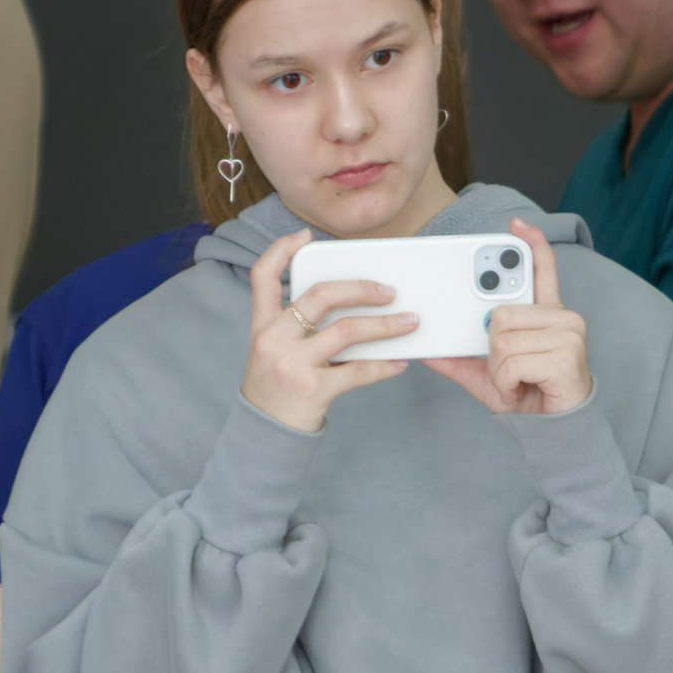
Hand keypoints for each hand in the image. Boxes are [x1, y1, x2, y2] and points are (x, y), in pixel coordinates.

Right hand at [241, 228, 413, 433]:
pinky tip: (399, 362)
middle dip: (360, 288)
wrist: (264, 435)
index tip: (304, 237)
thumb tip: (352, 302)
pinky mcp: (313, 389)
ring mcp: (292, 364)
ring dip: (384, 325)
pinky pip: (358, 371)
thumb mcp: (274, 349)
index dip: (280, 250)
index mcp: (263, 324)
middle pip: (320, 296)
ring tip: (409, 323)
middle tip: (389, 291)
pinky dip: (384, 365)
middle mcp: (274, 339)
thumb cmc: (277, 386)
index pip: (262, 276)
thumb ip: (298, 325)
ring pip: (346, 331)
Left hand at [424, 220, 590, 415]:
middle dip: (493, 350)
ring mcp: (567, 335)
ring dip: (499, 371)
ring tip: (517, 383)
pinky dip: (507, 383)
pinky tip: (523, 390)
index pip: (543, 271)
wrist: (558, 431)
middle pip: (501, 315)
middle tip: (509, 371)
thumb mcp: (489, 378)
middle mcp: (563, 318)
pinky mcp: (565, 356)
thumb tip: (427, 353)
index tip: (517, 225)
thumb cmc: (530, 396)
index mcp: (547, 316)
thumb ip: (461, 361)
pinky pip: (511, 363)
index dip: (531, 246)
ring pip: (502, 341)